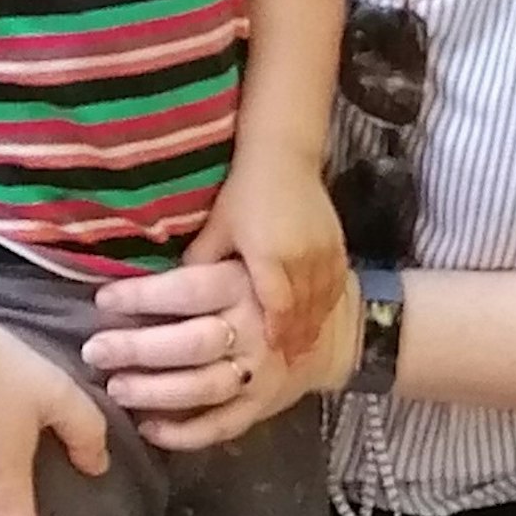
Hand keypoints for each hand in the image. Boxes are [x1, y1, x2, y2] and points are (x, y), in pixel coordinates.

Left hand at [90, 248, 354, 453]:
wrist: (342, 318)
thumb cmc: (277, 272)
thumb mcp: (243, 246)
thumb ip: (202, 253)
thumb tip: (140, 253)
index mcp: (247, 283)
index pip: (187, 289)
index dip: (142, 297)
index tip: (103, 300)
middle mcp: (256, 328)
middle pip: (189, 343)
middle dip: (137, 350)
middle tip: (95, 351)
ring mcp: (263, 370)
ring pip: (203, 388)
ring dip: (155, 392)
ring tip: (116, 388)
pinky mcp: (267, 402)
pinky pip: (224, 424)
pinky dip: (186, 433)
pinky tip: (150, 428)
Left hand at [197, 149, 350, 373]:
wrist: (284, 153)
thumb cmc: (243, 189)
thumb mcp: (217, 227)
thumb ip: (201, 263)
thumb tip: (178, 296)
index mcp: (270, 256)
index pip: (278, 307)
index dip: (276, 334)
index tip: (270, 355)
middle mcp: (302, 257)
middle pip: (304, 310)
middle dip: (297, 338)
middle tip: (289, 362)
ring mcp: (324, 250)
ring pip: (323, 300)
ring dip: (315, 324)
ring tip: (305, 347)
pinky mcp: (337, 242)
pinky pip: (336, 283)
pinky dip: (328, 304)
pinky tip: (319, 316)